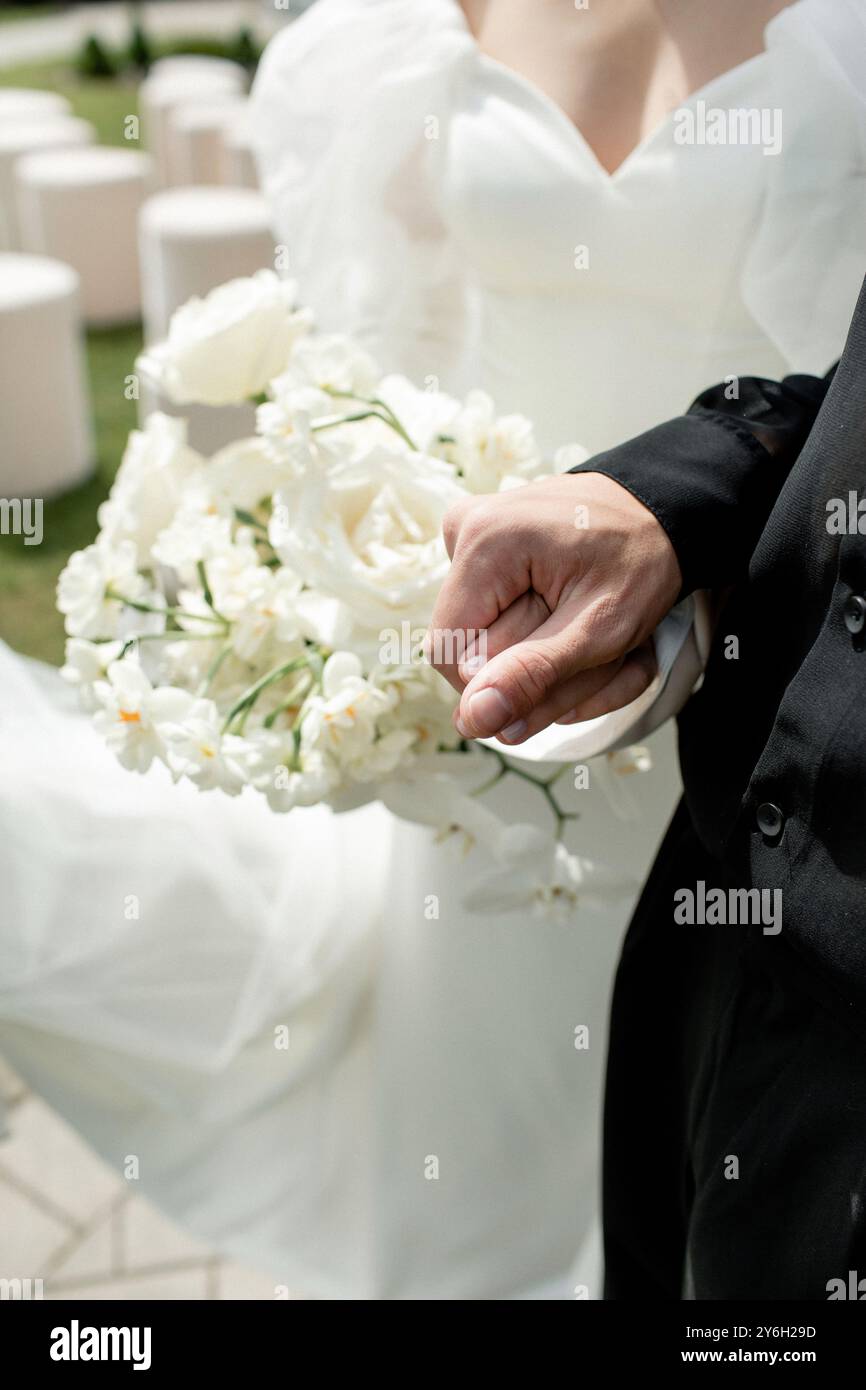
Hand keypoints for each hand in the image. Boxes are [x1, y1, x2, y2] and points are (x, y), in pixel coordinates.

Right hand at [426, 472, 681, 743]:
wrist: (664, 512)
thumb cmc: (643, 560)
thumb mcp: (602, 629)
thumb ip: (533, 674)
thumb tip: (471, 720)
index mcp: (485, 542)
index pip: (450, 657)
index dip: (504, 686)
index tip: (566, 674)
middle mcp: (466, 531)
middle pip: (474, 651)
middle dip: (543, 672)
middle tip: (607, 656)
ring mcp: (472, 537)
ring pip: (489, 642)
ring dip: (555, 663)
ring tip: (610, 645)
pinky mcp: (484, 551)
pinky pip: (499, 619)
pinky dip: (551, 641)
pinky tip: (590, 630)